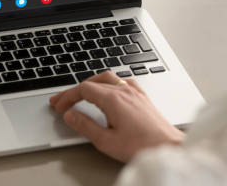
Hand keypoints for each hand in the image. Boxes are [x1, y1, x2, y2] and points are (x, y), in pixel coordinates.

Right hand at [49, 71, 184, 162]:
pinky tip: (108, 92)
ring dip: (92, 84)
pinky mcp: (142, 97)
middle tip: (64, 100)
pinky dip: (109, 84)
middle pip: (93, 81)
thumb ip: (85, 126)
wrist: (168, 147)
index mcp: (113, 99)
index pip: (84, 89)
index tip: (58, 105)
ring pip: (108, 78)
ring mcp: (135, 92)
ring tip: (82, 94)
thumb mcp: (106, 141)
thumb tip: (70, 115)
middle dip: (76, 90)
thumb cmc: (141, 146)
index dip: (67, 96)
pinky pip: (122, 81)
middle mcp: (124, 90)